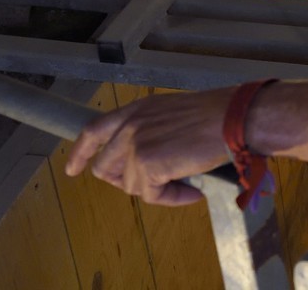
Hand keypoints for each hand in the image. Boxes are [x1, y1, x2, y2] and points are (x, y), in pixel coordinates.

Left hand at [65, 89, 234, 205]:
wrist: (234, 119)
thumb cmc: (217, 114)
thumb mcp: (173, 114)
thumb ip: (152, 130)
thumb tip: (151, 160)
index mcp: (136, 110)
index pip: (94, 130)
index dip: (81, 153)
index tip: (73, 169)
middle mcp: (130, 125)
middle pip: (106, 167)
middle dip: (125, 181)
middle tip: (152, 185)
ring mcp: (135, 144)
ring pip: (131, 185)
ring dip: (157, 189)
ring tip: (186, 181)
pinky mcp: (147, 164)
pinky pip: (151, 196)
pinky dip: (172, 198)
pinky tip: (192, 191)